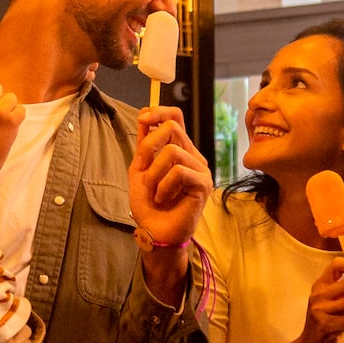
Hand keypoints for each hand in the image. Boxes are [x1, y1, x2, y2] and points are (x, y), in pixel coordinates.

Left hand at [129, 106, 213, 245]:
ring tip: (154, 191)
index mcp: (180, 150)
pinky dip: (163, 185)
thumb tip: (145, 114)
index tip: (143, 118)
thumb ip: (144, 144)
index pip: (176, 118)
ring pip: (172, 151)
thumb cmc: (149, 204)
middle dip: (149, 146)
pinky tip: (163, 197)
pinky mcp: (203, 184)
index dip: (160, 111)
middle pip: (173, 128)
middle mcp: (193, 156)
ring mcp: (201, 169)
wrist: (155, 231)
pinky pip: (179, 171)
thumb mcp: (140, 168)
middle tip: (144, 169)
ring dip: (154, 173)